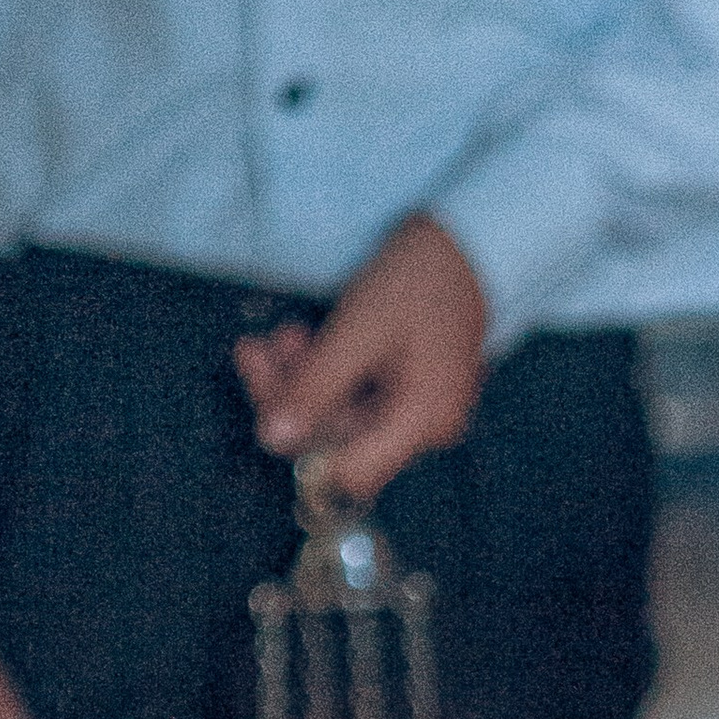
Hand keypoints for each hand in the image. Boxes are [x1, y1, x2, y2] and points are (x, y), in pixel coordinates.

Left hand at [234, 214, 488, 504]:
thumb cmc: (419, 280)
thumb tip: (271, 438)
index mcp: (420, 420)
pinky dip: (324, 371)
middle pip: (338, 440)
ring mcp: (415, 411)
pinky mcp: (406, 391)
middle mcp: (421, 428)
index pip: (347, 471)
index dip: (301, 449)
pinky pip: (354, 396)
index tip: (265, 406)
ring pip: (339, 416)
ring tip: (283, 334)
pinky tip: (306, 339)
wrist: (464, 247)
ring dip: (301, 379)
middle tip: (254, 349)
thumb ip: (315, 386)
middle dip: (290, 397)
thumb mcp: (359, 329)